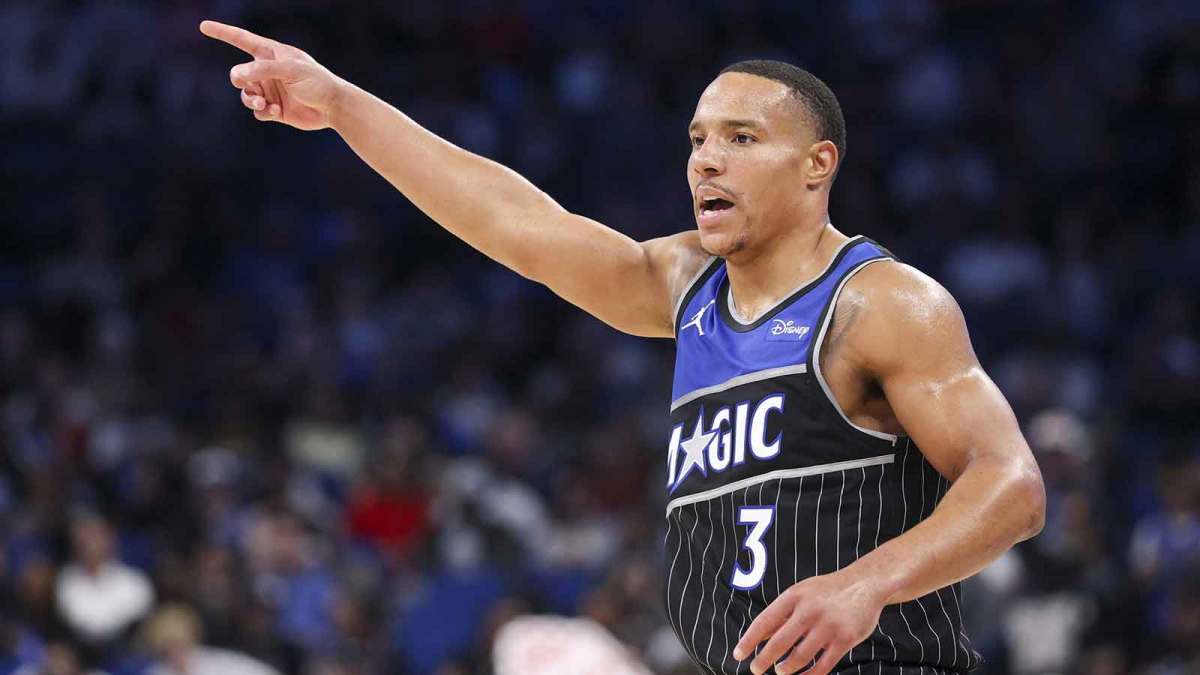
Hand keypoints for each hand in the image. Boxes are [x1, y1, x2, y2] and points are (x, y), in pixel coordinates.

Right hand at [199, 20, 344, 130]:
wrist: (333, 107)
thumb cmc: (316, 81)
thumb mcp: (291, 70)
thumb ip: (263, 69)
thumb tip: (238, 74)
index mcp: (272, 54)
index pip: (242, 40)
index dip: (223, 33)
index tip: (203, 26)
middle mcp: (268, 71)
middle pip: (238, 73)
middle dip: (239, 79)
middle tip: (248, 84)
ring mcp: (271, 90)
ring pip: (246, 94)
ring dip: (249, 99)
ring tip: (261, 102)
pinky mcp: (275, 109)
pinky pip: (258, 111)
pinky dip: (263, 111)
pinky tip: (275, 111)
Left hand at [733, 569, 886, 674]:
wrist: (865, 584)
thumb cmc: (826, 591)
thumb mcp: (801, 593)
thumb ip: (782, 614)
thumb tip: (759, 637)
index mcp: (794, 596)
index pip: (764, 622)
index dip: (749, 640)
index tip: (738, 655)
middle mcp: (809, 610)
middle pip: (779, 642)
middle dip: (764, 659)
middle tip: (755, 669)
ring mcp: (828, 626)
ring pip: (800, 657)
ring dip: (786, 668)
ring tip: (780, 671)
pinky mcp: (844, 639)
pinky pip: (822, 665)